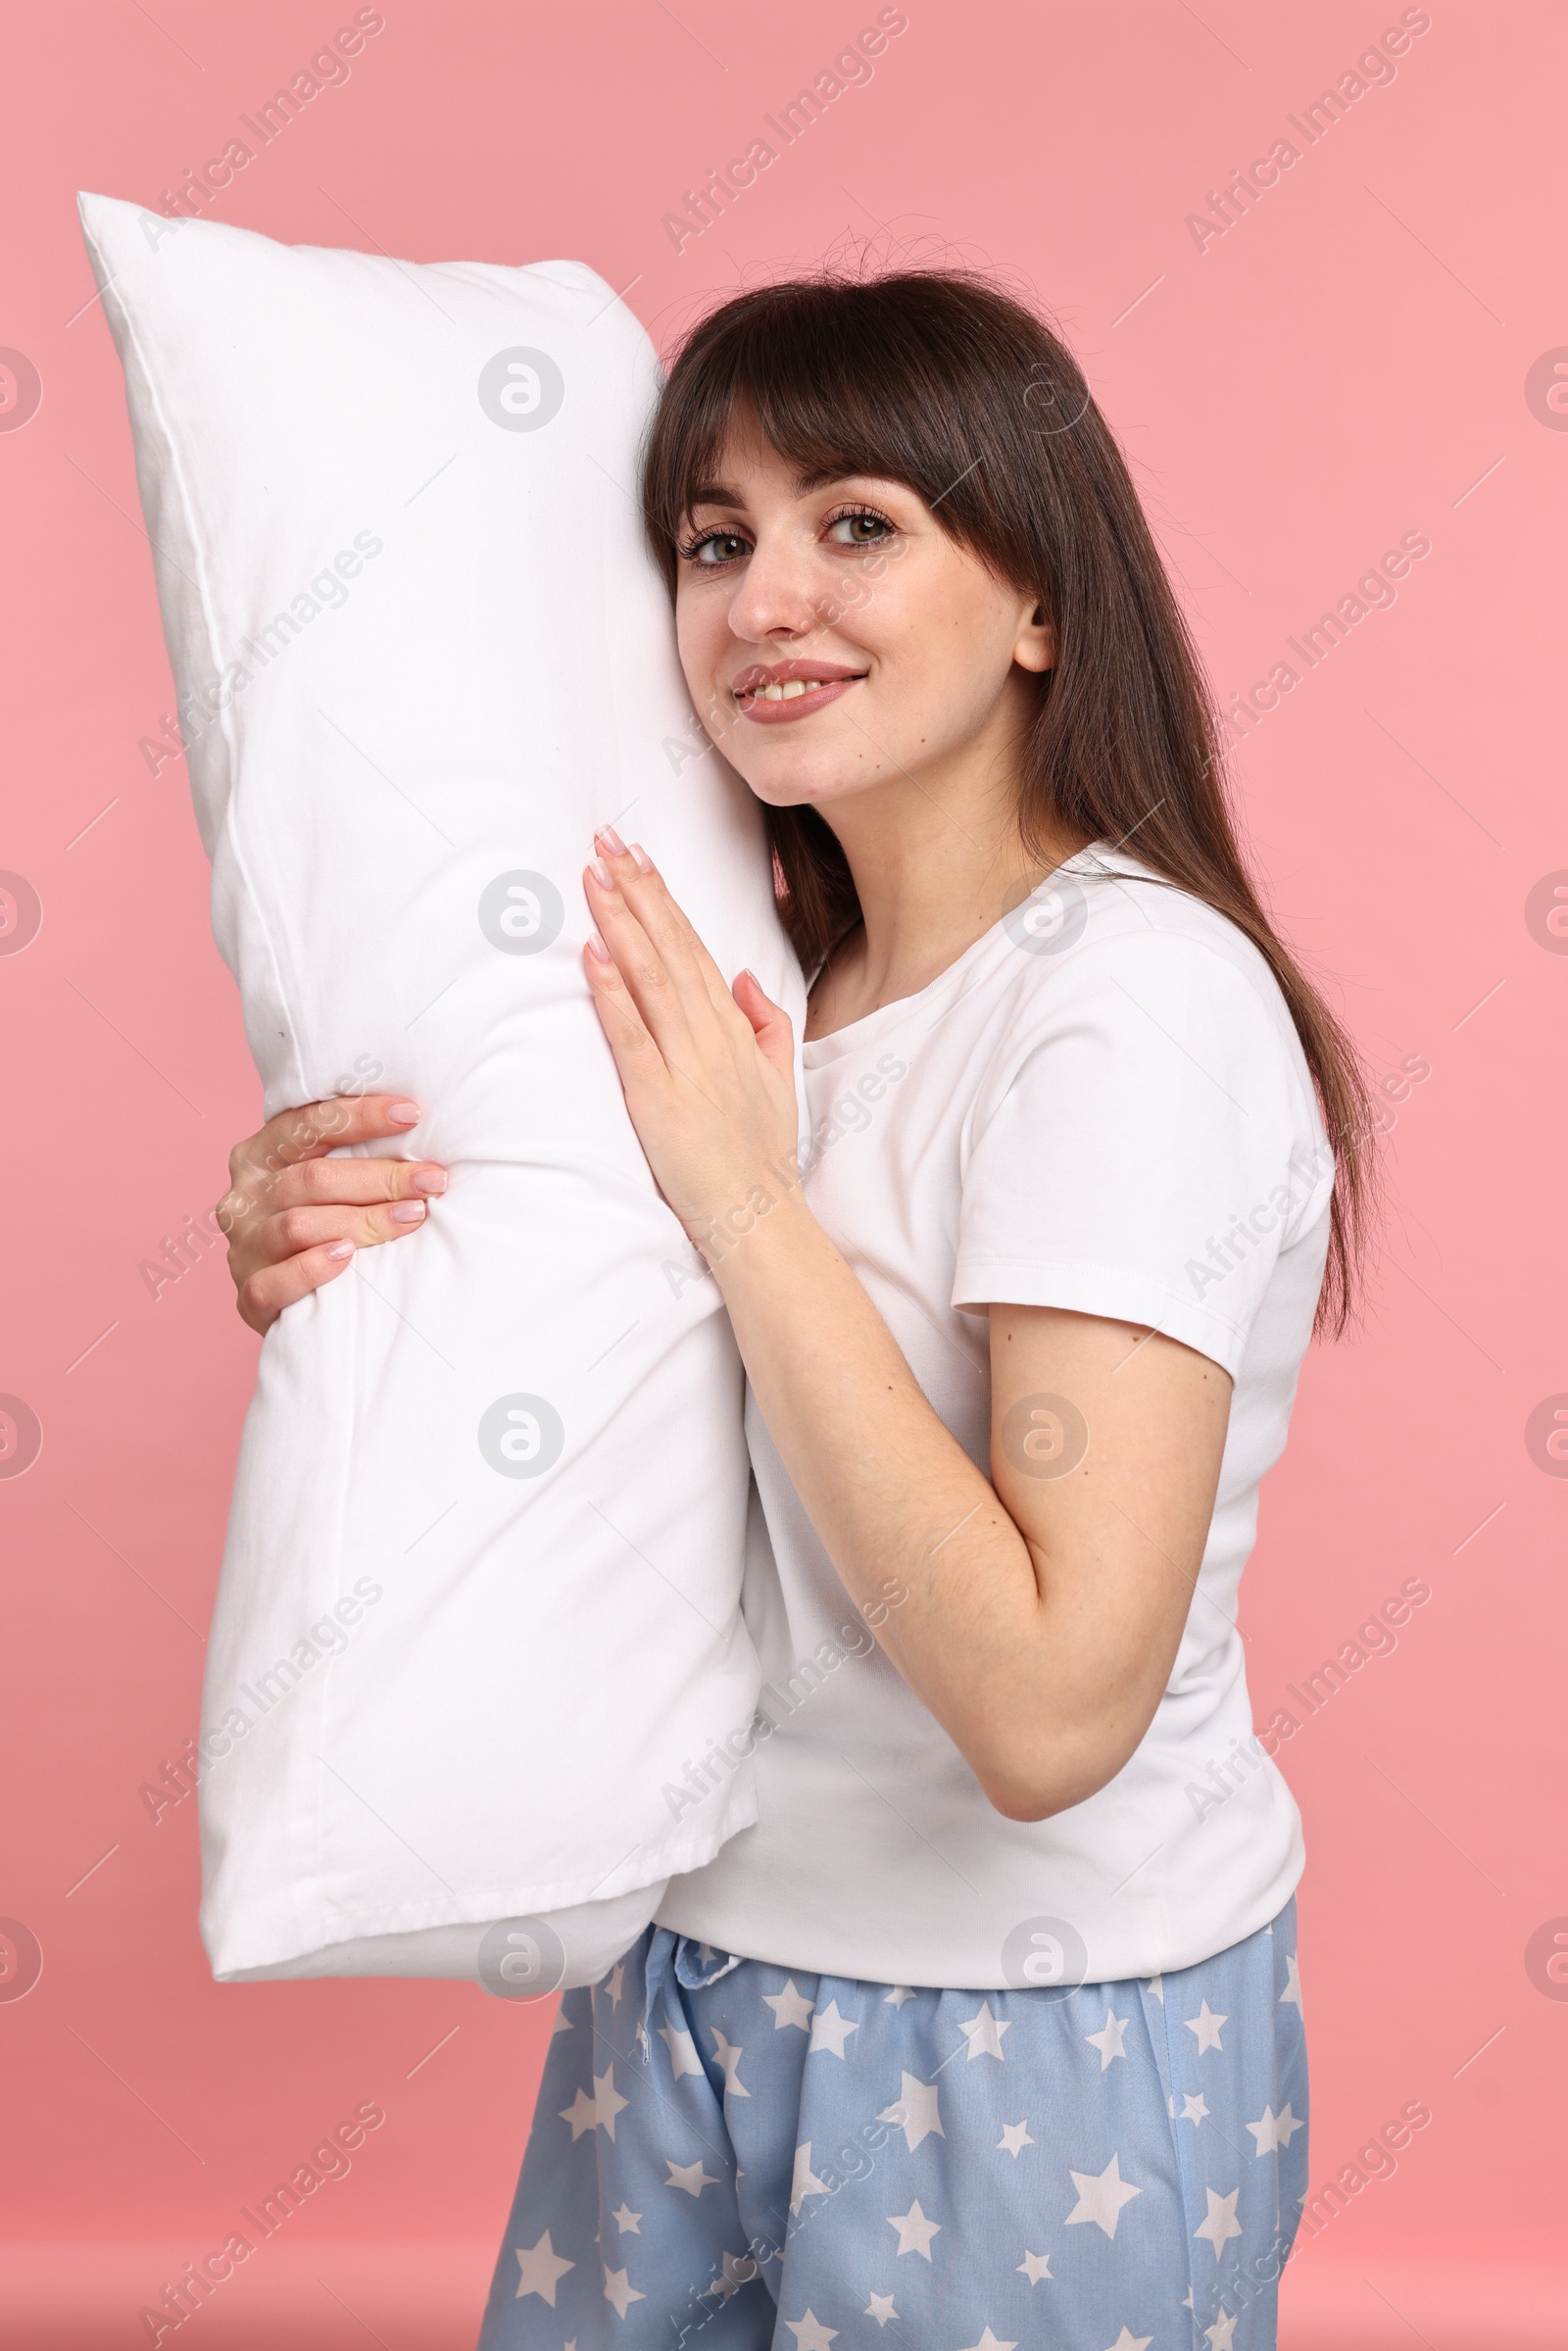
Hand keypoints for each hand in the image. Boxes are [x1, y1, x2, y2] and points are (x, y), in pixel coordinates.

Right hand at [217, 1093, 447, 1334]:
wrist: (291, 1302)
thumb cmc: (321, 1226)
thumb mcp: (323, 1185)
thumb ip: (349, 1159)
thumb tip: (417, 1130)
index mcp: (258, 1156)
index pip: (307, 1125)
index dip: (361, 1117)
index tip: (413, 1114)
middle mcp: (245, 1198)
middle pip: (313, 1178)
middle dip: (381, 1177)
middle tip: (432, 1181)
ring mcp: (243, 1248)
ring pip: (299, 1226)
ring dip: (363, 1221)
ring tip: (411, 1217)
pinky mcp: (250, 1295)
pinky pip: (275, 1282)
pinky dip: (312, 1268)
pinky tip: (347, 1257)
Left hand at [582, 827, 799, 1263]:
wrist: (758, 1214)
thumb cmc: (761, 1153)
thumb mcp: (777, 1078)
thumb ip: (764, 1022)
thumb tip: (740, 976)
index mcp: (733, 1028)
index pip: (693, 948)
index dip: (664, 900)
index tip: (639, 858)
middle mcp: (710, 1036)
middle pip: (669, 949)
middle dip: (636, 891)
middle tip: (606, 841)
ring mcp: (684, 1065)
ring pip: (649, 979)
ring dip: (620, 923)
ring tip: (594, 876)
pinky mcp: (656, 1098)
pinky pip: (630, 1034)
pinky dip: (611, 991)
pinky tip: (592, 952)